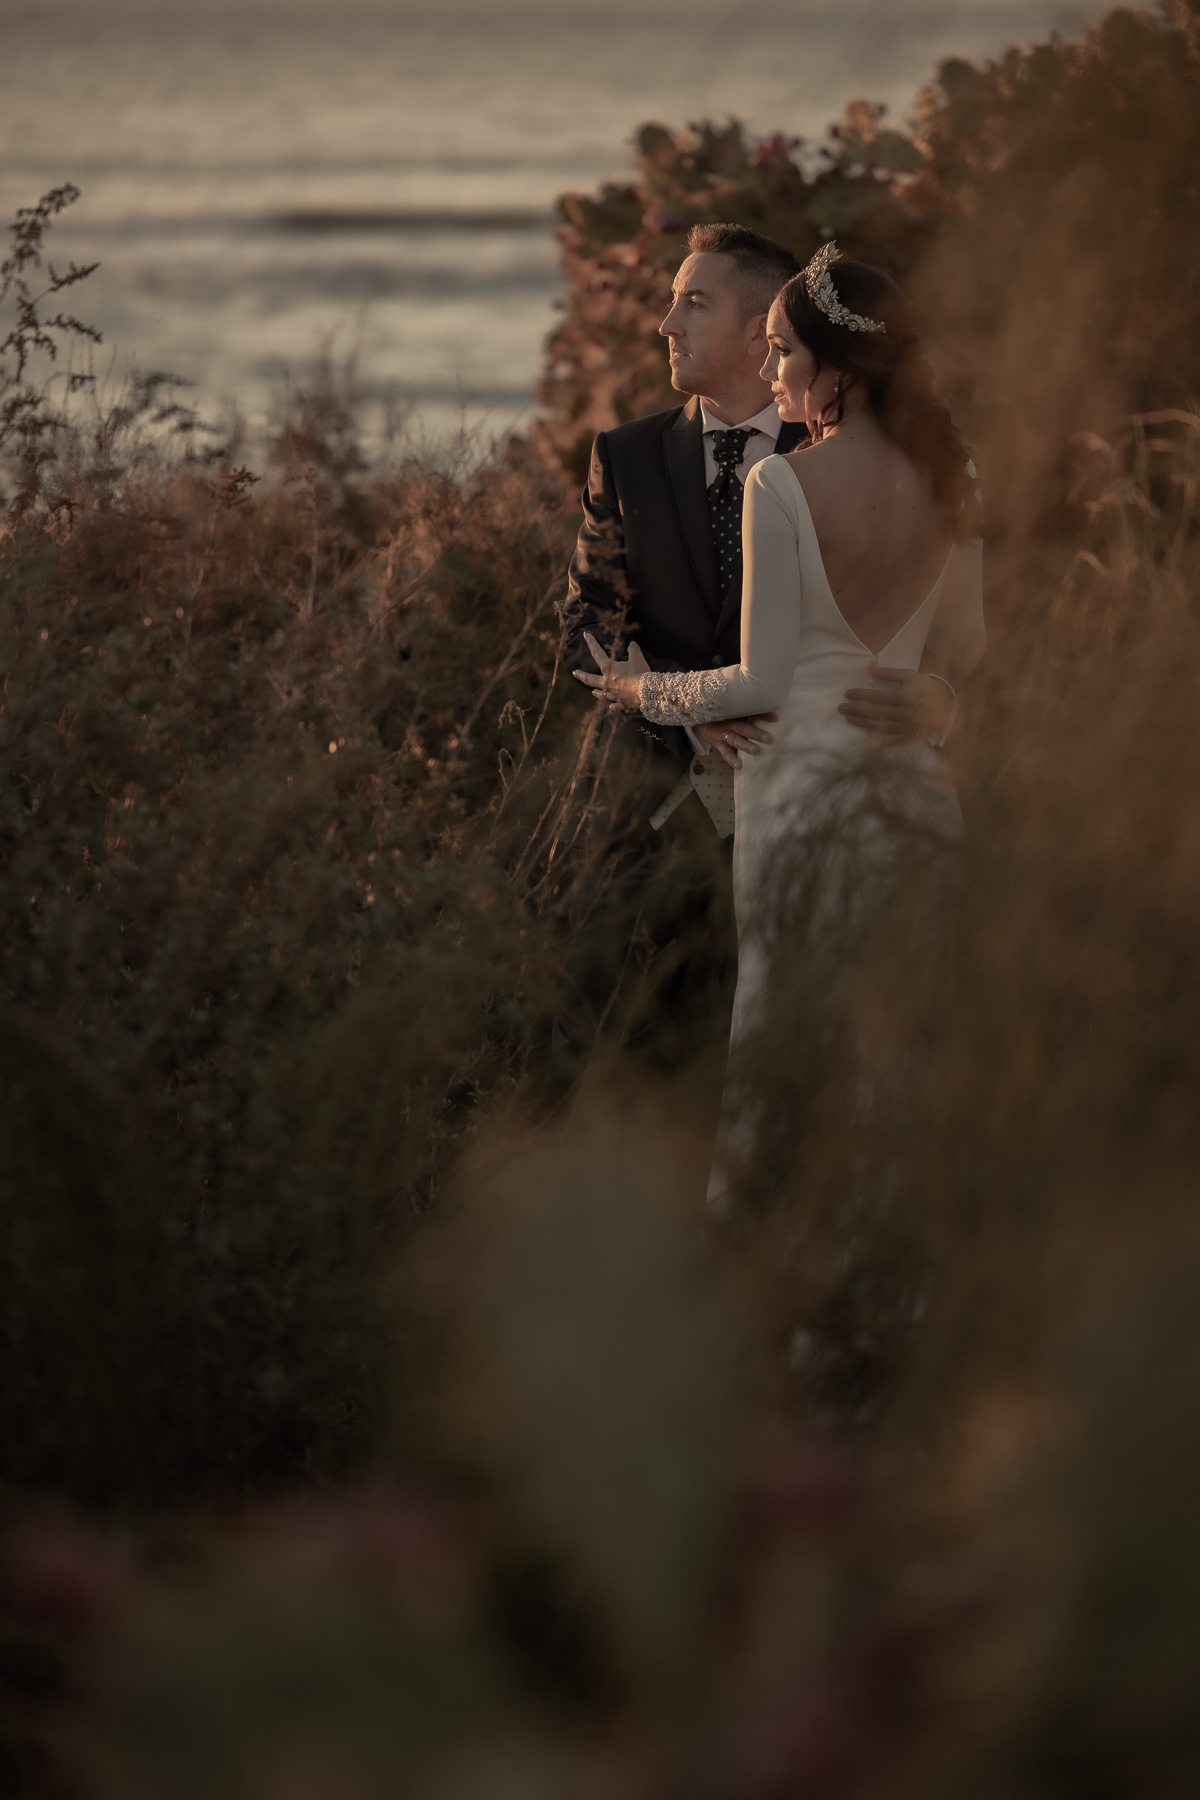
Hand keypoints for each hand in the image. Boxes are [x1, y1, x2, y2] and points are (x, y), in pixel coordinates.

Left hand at [571, 630, 649, 712]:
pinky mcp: (620, 704)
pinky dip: (612, 706)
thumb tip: (632, 644)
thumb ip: (633, 650)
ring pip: (601, 694)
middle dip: (581, 675)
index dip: (591, 642)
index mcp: (608, 669)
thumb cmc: (640, 673)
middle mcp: (606, 683)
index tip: (585, 635)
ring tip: (593, 692)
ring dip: (596, 692)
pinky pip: (614, 706)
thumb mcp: (637, 658)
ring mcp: (612, 695)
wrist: (646, 692)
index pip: (597, 653)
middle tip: (575, 673)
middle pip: (590, 679)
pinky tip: (611, 707)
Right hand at [694, 713, 777, 770]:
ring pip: (734, 740)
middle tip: (768, 739)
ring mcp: (723, 734)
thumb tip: (772, 714)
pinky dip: (732, 759)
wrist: (700, 717)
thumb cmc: (722, 714)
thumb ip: (749, 712)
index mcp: (735, 712)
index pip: (750, 712)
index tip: (775, 717)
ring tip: (756, 751)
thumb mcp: (734, 710)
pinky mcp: (718, 744)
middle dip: (755, 733)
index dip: (762, 714)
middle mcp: (729, 723)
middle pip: (743, 727)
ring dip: (745, 745)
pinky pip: (725, 752)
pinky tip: (739, 766)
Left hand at [839, 664, 953, 739]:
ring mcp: (906, 727)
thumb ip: (889, 673)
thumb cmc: (926, 689)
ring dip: (862, 723)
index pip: (877, 696)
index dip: (860, 695)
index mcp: (904, 697)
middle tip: (841, 708)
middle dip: (856, 710)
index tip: (847, 694)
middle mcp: (904, 714)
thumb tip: (869, 667)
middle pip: (875, 712)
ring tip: (848, 719)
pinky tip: (865, 739)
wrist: (946, 708)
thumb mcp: (910, 676)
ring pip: (879, 727)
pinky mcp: (908, 737)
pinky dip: (878, 741)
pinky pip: (891, 740)